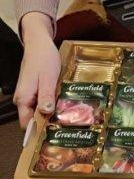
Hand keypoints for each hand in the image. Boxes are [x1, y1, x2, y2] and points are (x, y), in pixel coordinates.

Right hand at [13, 13, 59, 128]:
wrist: (39, 43)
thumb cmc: (44, 59)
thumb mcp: (48, 78)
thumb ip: (45, 96)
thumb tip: (45, 113)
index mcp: (23, 98)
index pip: (27, 123)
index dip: (38, 130)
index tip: (53, 135)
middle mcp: (22, 98)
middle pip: (33, 118)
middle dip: (47, 122)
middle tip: (65, 125)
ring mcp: (28, 93)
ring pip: (38, 109)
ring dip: (50, 112)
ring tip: (67, 116)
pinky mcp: (33, 89)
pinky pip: (40, 101)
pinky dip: (50, 103)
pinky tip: (62, 103)